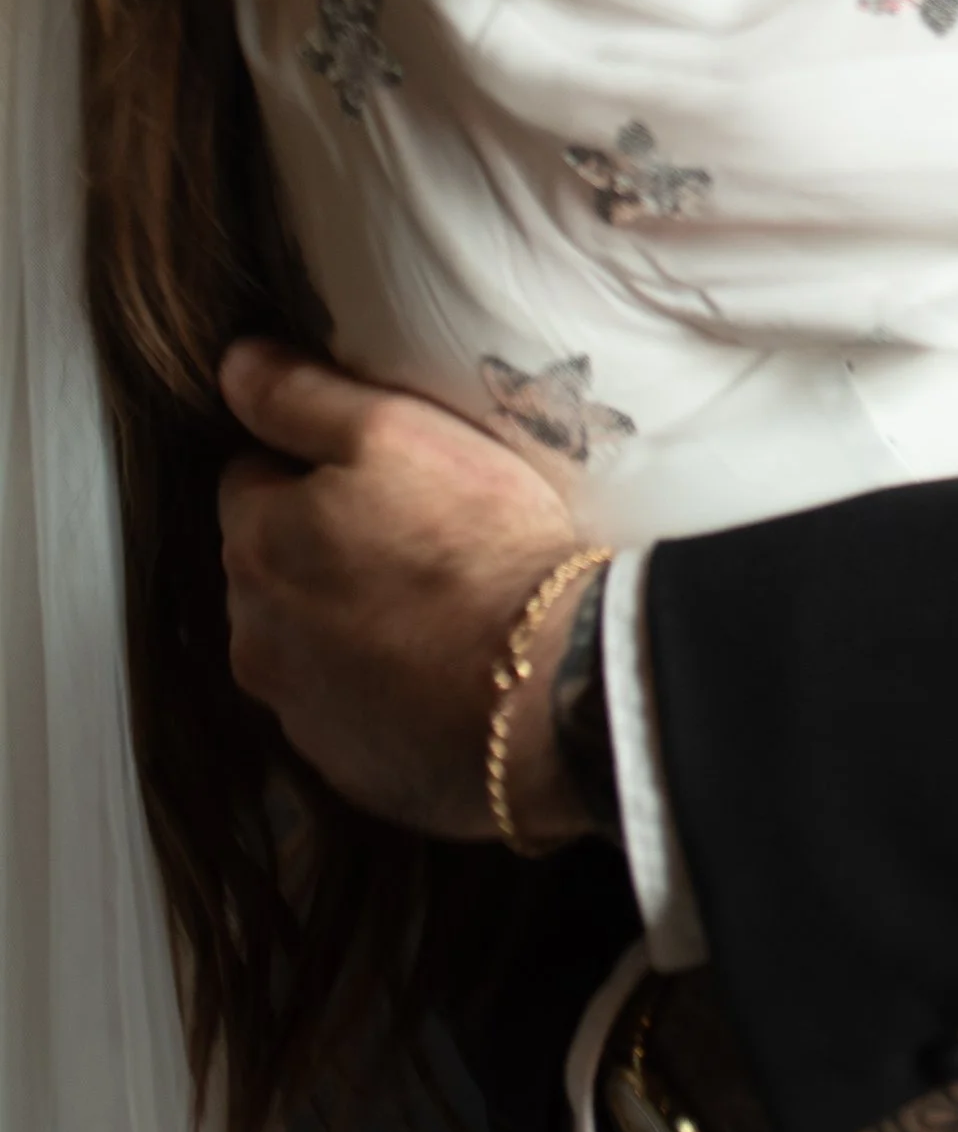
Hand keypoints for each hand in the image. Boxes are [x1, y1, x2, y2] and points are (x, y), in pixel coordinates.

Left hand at [218, 340, 584, 842]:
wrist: (550, 687)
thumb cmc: (479, 544)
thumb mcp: (396, 430)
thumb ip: (301, 395)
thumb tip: (233, 363)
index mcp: (256, 546)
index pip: (250, 479)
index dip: (313, 465)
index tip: (377, 469)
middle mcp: (256, 637)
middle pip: (272, 566)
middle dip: (320, 546)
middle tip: (414, 531)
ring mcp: (299, 712)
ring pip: (304, 642)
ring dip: (344, 621)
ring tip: (432, 604)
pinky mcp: (348, 768)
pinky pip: (348, 710)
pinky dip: (379, 687)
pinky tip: (441, 667)